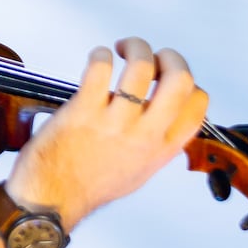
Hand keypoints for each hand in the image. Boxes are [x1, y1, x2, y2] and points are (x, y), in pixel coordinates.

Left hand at [5, 37, 209, 227]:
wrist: (49, 201)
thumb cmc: (88, 188)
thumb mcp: (138, 173)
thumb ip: (155, 147)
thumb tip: (165, 122)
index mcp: (160, 149)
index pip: (197, 105)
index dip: (190, 83)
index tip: (171, 77)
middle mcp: (143, 135)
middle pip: (180, 80)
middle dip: (171, 57)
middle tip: (154, 56)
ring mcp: (114, 122)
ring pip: (141, 67)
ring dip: (136, 46)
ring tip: (122, 49)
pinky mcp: (82, 111)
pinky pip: (100, 68)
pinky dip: (101, 55)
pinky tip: (98, 58)